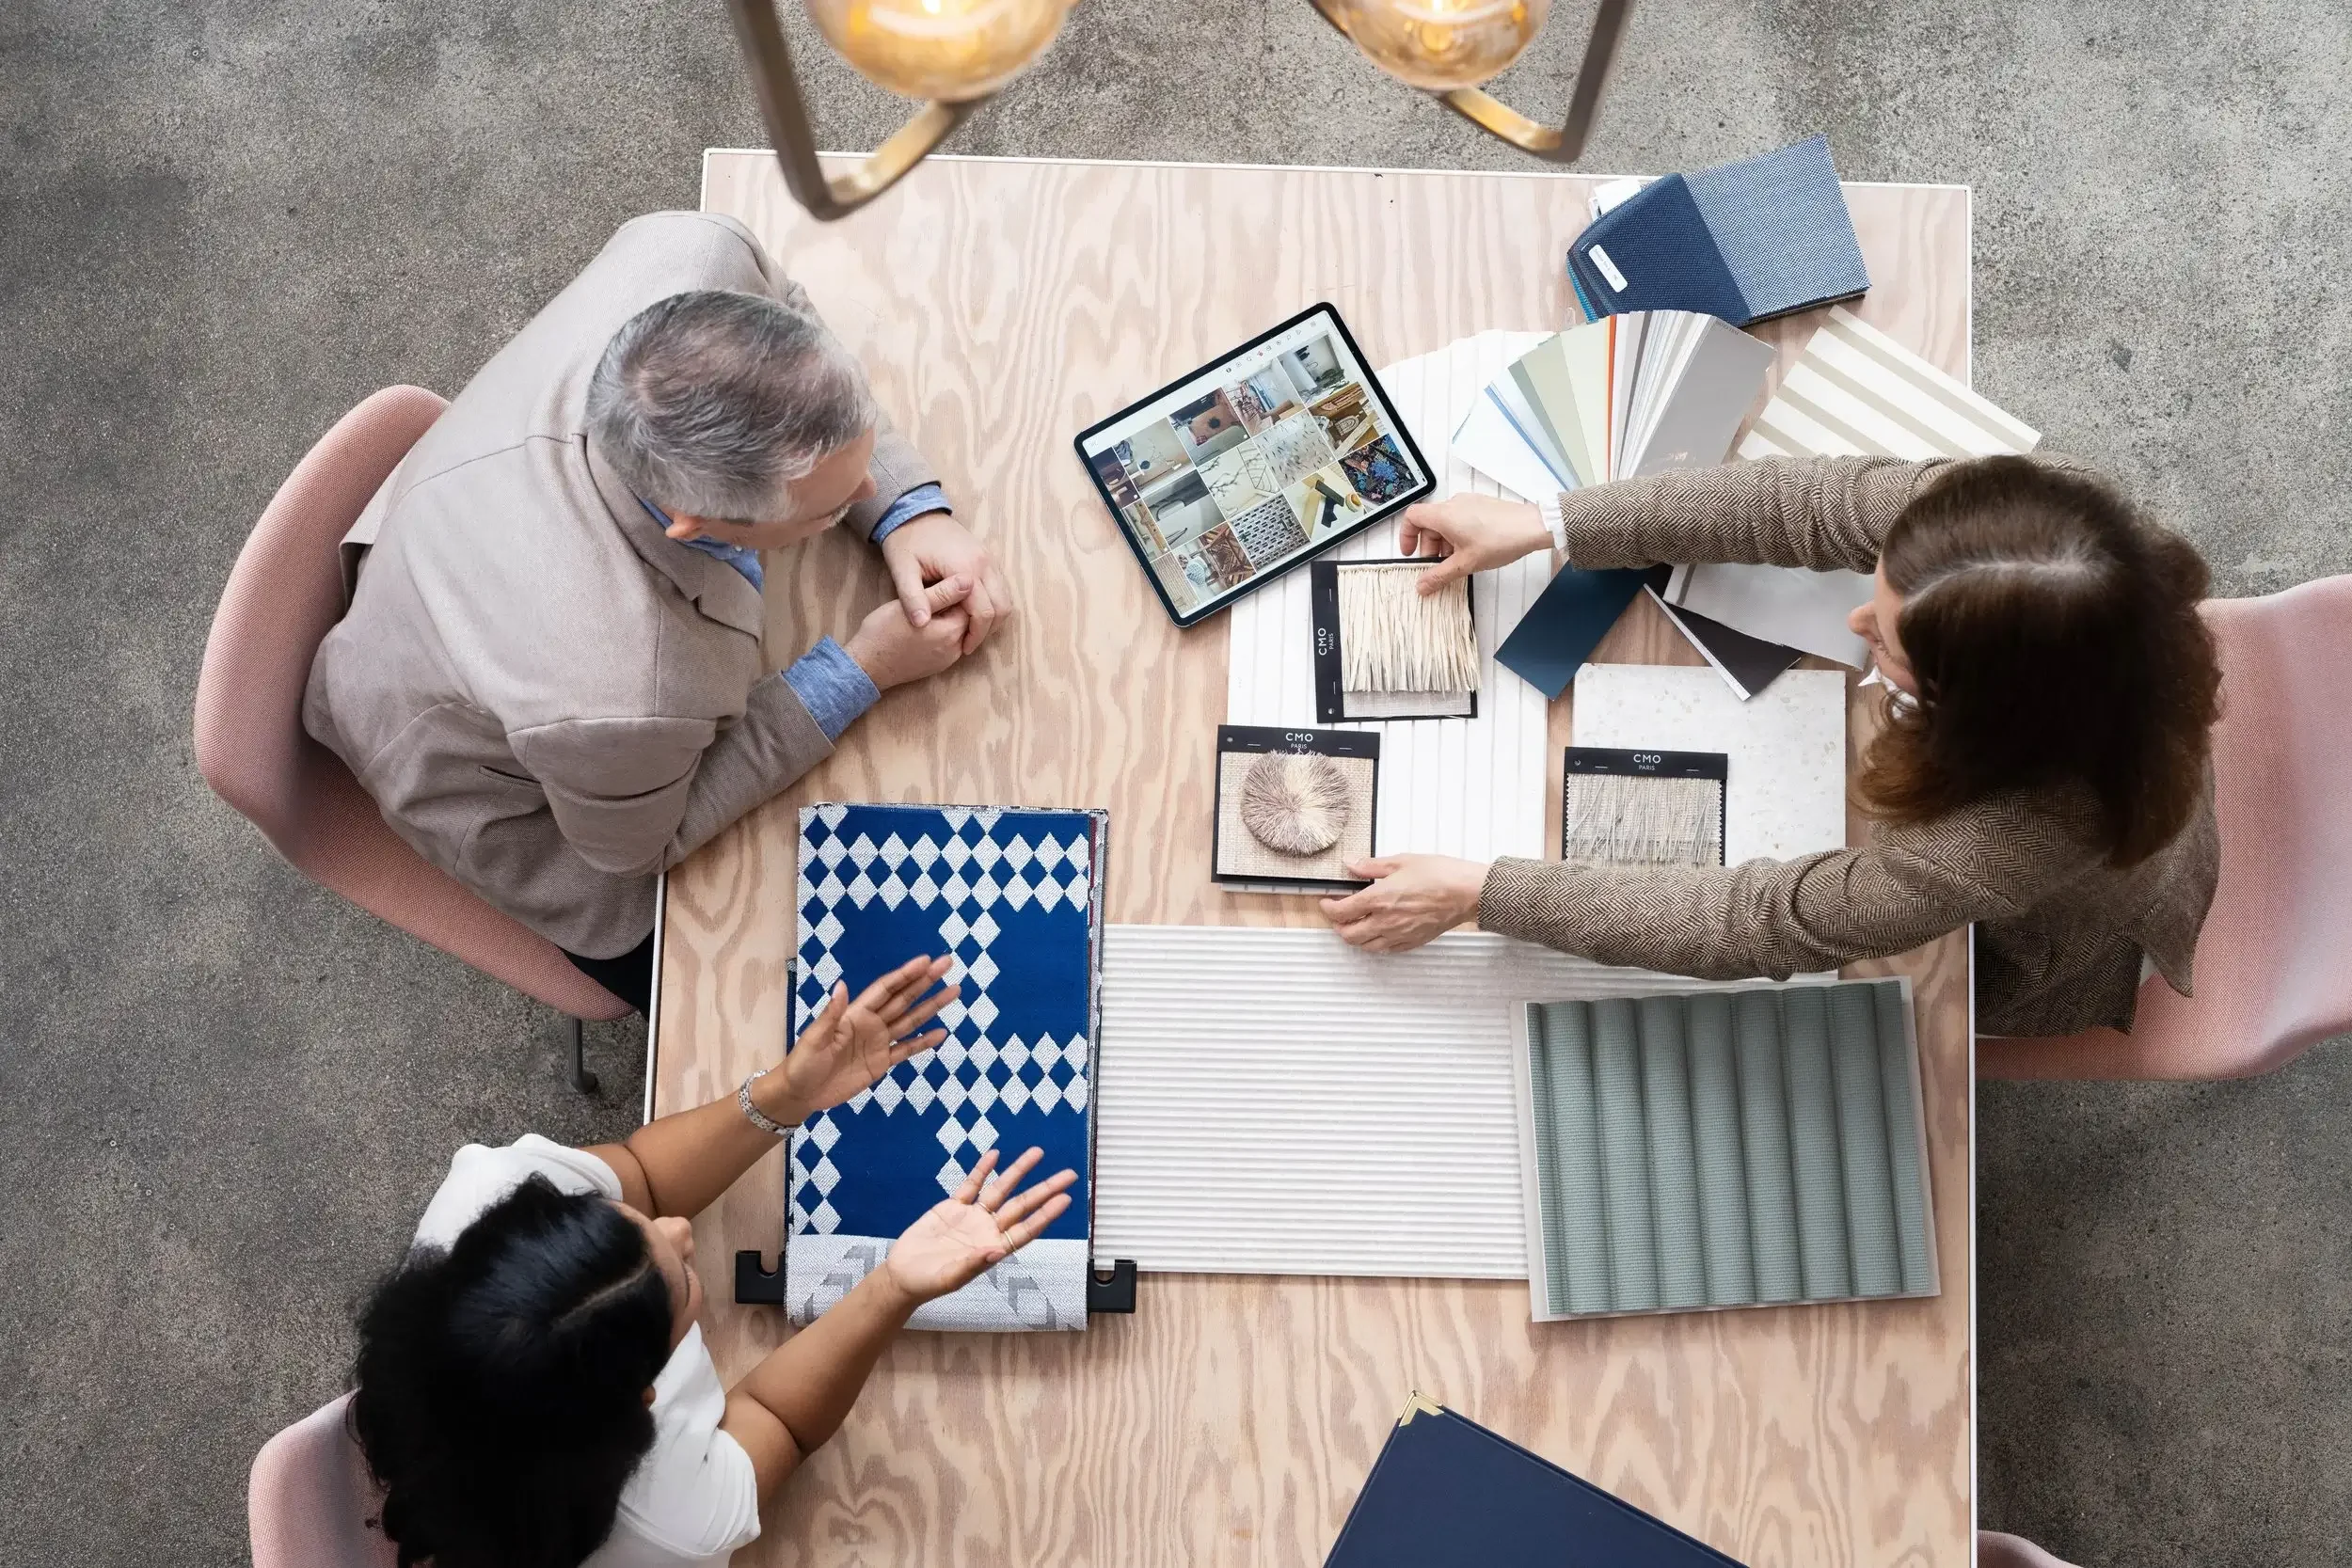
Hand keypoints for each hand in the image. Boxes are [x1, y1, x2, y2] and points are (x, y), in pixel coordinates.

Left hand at [755, 954, 958, 1122]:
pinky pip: (907, 1049)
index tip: (927, 961)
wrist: (801, 1093)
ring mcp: (878, 1043)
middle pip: (904, 998)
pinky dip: (924, 1042)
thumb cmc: (803, 1063)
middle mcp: (871, 1023)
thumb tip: (842, 985)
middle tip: (948, 964)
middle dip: (925, 981)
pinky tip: (941, 1033)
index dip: (906, 975)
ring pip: (910, 1020)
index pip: (886, 989)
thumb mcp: (815, 1038)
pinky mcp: (881, 1063)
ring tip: (954, 991)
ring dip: (932, 1006)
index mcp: (855, 1014)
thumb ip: (831, 1014)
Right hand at [843, 576, 971, 690]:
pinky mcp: (938, 666)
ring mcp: (947, 660)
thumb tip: (969, 579)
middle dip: (952, 604)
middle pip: (964, 618)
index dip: (953, 590)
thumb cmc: (883, 633)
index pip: (969, 603)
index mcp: (952, 631)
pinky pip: (948, 644)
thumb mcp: (910, 605)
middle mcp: (955, 649)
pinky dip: (941, 632)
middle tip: (929, 593)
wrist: (866, 666)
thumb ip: (942, 593)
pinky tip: (925, 624)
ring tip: (925, 608)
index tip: (936, 583)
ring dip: (946, 618)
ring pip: (956, 631)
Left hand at [880, 512, 1011, 655]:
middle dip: (988, 630)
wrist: (914, 511)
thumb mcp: (902, 570)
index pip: (983, 612)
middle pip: (1002, 608)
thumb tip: (921, 625)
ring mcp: (989, 558)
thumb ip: (912, 598)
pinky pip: (1001, 586)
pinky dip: (994, 603)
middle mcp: (984, 563)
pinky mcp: (988, 556)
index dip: (975, 635)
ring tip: (971, 630)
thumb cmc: (905, 542)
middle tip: (969, 643)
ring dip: (993, 617)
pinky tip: (973, 611)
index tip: (962, 649)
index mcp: (964, 569)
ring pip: (1006, 598)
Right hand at [883, 1147, 1076, 1302]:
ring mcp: (971, 1216)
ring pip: (1000, 1189)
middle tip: (1069, 1175)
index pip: (1026, 1229)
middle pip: (1022, 1205)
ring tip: (1038, 1153)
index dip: (1046, 1214)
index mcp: (993, 1248)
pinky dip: (982, 1170)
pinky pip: (971, 1184)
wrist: (902, 1274)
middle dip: (1045, 1189)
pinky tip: (995, 1155)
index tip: (1065, 1199)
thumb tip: (996, 1252)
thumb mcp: (950, 1278)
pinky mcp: (952, 1206)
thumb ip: (972, 1264)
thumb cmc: (928, 1283)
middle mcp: (988, 1230)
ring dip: (1018, 1171)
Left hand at [1318, 854, 1488, 952]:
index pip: (1341, 911)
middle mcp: (1385, 921)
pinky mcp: (1412, 942)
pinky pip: (1386, 950)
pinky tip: (1378, 933)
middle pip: (1348, 934)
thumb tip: (1352, 864)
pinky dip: (1375, 944)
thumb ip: (1372, 866)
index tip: (1327, 901)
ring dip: (1355, 937)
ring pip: (1365, 946)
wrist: (1467, 893)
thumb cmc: (1440, 875)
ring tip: (1356, 924)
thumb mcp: (1402, 861)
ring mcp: (1398, 935)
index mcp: (1378, 899)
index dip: (1328, 908)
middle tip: (1338, 914)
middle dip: (1337, 925)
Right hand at [1396, 495, 1553, 594]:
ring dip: (1444, 543)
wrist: (1532, 527)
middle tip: (1437, 567)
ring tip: (1456, 562)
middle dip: (1429, 547)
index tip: (1410, 554)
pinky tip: (1470, 552)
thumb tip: (1422, 586)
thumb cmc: (1500, 540)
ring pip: (1445, 523)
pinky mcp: (1481, 506)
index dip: (1406, 536)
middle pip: (1429, 523)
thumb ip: (1439, 576)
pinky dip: (1457, 536)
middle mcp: (1454, 504)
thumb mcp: (1465, 564)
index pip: (1412, 517)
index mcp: (1444, 514)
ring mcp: (1468, 503)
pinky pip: (1459, 519)